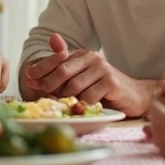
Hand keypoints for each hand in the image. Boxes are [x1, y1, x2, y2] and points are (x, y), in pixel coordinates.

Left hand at [24, 33, 151, 116]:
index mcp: (82, 55)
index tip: (29, 78)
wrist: (135, 95)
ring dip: (67, 98)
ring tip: (65, 105)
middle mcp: (92, 58)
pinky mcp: (112, 83)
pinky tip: (82, 109)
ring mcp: (103, 70)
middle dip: (49, 84)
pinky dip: (82, 105)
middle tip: (43, 96)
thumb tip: (34, 66)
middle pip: (63, 70)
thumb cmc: (104, 89)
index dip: (41, 69)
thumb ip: (61, 72)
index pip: (56, 59)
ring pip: (74, 86)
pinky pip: (89, 97)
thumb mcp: (82, 78)